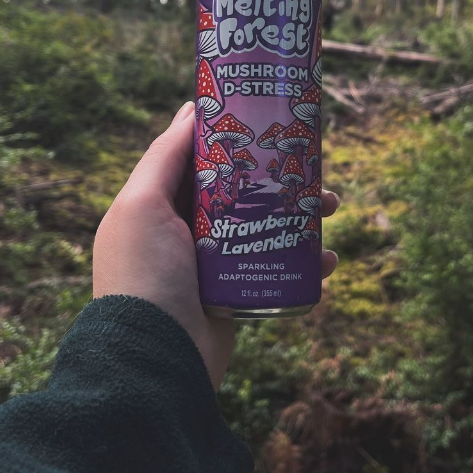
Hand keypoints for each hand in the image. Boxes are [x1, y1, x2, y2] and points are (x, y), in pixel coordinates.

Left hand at [93, 101, 339, 389]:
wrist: (155, 363)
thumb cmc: (144, 276)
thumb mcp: (141, 206)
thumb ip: (162, 157)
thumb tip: (190, 109)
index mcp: (160, 207)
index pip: (202, 162)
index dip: (234, 140)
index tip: (267, 120)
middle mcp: (186, 232)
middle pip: (242, 191)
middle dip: (279, 178)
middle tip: (313, 168)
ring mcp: (213, 264)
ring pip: (266, 227)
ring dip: (302, 215)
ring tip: (331, 208)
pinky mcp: (237, 293)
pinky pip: (276, 268)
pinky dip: (305, 262)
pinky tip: (328, 259)